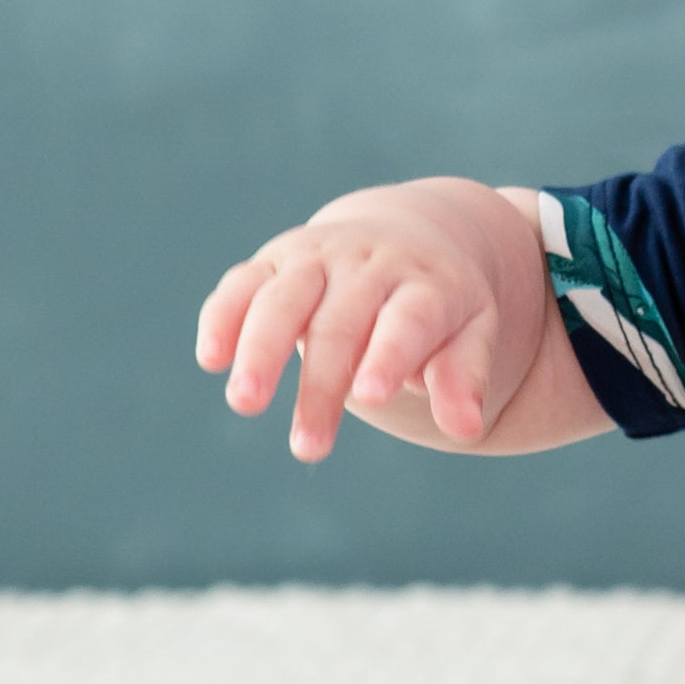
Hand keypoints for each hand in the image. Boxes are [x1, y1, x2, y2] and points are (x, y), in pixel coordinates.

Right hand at [194, 182, 529, 458]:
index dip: (389, 355)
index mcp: (426, 282)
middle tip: (308, 448)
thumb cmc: (443, 303)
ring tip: (245, 403)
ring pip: (283, 299)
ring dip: (260, 351)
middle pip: (340, 323)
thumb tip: (467, 430)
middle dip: (321, 386)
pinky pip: (243, 284)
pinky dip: (223, 317)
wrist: (411, 235)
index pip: (407, 319)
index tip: (372, 397)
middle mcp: (368, 263)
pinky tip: (211, 359)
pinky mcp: (275, 259)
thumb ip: (464, 378)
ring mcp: (318, 256)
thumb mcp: (472, 333)